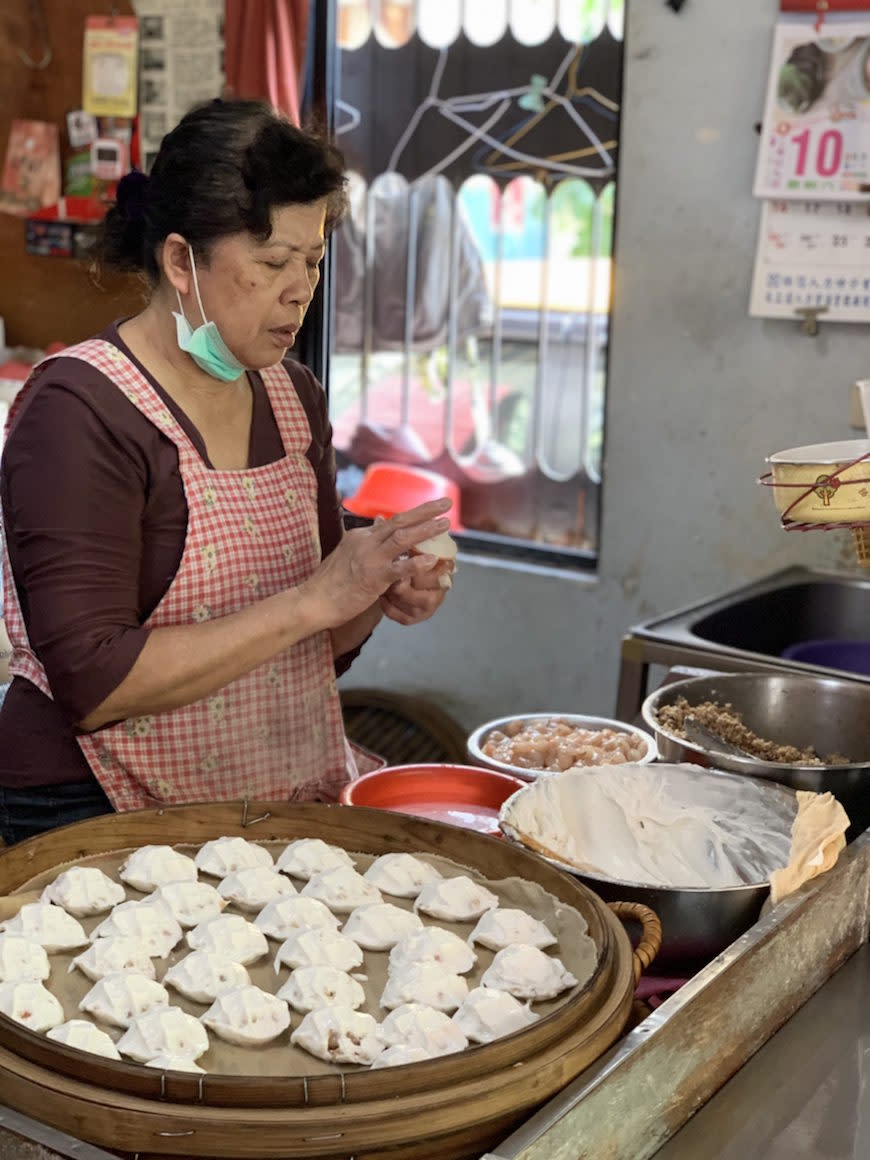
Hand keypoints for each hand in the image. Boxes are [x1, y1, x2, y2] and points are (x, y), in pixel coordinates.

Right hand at [300, 498, 451, 629]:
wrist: (314, 600)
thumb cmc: (330, 582)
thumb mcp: (347, 554)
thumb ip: (365, 542)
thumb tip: (379, 525)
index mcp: (361, 536)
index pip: (391, 522)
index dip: (414, 517)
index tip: (431, 511)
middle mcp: (366, 542)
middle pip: (400, 521)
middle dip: (425, 511)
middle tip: (446, 504)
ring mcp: (370, 559)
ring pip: (402, 538)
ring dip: (426, 530)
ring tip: (445, 524)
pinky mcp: (373, 578)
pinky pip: (399, 568)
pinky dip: (416, 563)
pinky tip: (431, 559)